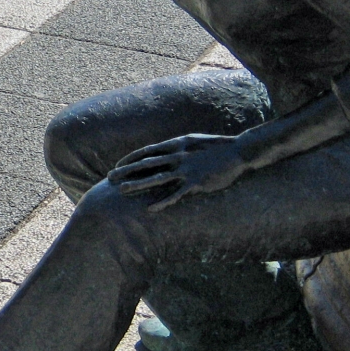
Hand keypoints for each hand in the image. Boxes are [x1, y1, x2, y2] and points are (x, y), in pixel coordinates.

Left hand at [106, 133, 247, 210]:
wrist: (239, 151)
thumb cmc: (217, 147)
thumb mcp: (193, 142)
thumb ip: (177, 148)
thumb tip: (163, 153)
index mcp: (176, 144)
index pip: (146, 151)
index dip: (130, 159)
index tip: (117, 165)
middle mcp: (178, 155)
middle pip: (146, 163)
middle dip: (126, 171)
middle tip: (109, 177)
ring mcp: (186, 169)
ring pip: (157, 178)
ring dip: (138, 184)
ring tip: (122, 191)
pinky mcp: (196, 182)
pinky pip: (176, 194)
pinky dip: (162, 201)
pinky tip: (150, 209)